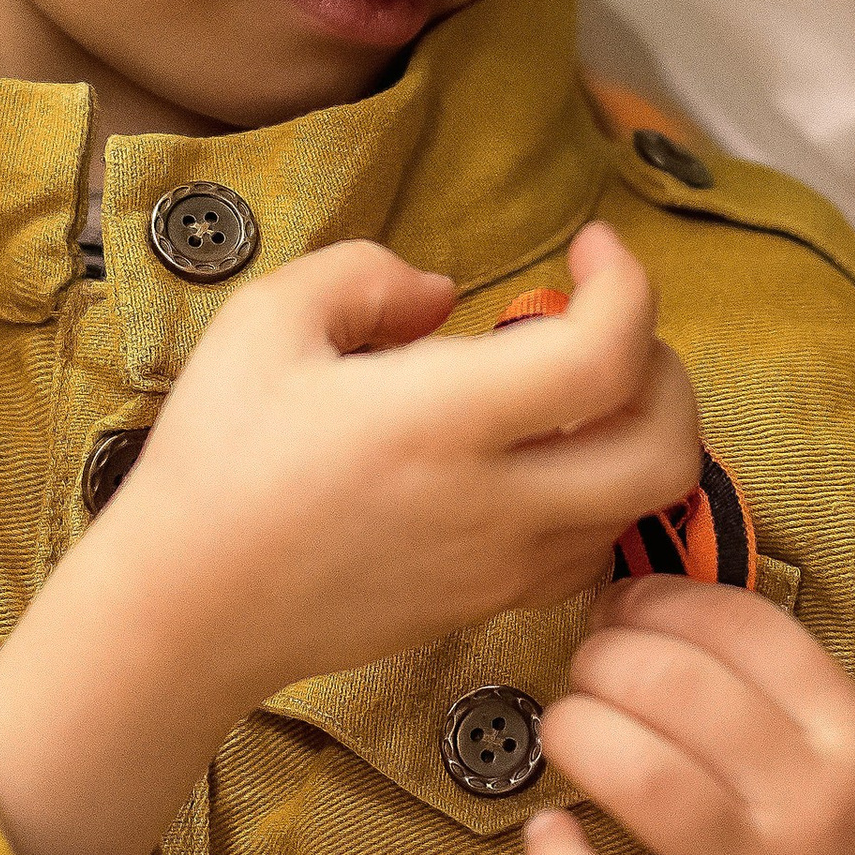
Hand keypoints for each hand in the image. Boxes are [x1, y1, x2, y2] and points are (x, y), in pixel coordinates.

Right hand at [91, 217, 699, 710]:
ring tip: (579, 386)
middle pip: (666, 448)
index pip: (607, 355)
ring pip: (643, 507)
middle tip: (607, 322)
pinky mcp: (487, 602)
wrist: (187, 607)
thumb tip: (441, 293)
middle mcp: (494, 502)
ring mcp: (500, 564)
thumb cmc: (216, 459)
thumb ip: (364, 276)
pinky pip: (594, 551)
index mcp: (443, 420)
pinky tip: (547, 458)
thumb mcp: (265, 322)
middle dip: (667, 367)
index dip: (627, 285)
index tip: (589, 247)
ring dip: (640, 432)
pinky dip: (605, 496)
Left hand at [523, 584, 854, 854]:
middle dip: (604, 659)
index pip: (744, 623)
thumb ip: (779, 692)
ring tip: (565, 735)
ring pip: (641, 776)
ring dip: (577, 734)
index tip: (620, 607)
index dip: (659, 598)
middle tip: (585, 675)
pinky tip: (548, 836)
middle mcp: (816, 805)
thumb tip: (652, 606)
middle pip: (678, 685)